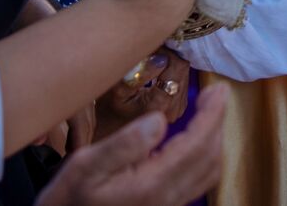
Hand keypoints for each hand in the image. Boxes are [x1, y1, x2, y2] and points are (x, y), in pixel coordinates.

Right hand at [36, 83, 226, 205]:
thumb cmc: (68, 199)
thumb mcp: (84, 167)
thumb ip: (124, 144)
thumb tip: (160, 119)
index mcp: (152, 185)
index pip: (197, 145)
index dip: (212, 114)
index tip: (217, 90)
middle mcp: (167, 199)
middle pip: (209, 157)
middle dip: (216, 122)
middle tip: (214, 94)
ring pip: (208, 171)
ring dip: (213, 139)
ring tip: (207, 112)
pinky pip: (198, 181)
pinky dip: (204, 156)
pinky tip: (191, 141)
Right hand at [96, 49, 191, 134]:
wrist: (111, 130)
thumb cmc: (110, 107)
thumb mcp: (117, 90)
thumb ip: (139, 75)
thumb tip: (161, 60)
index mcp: (161, 103)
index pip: (177, 66)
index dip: (164, 52)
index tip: (148, 51)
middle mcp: (174, 109)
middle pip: (182, 68)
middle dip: (167, 57)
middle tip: (147, 56)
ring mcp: (178, 110)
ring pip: (183, 73)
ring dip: (168, 65)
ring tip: (148, 66)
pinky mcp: (179, 107)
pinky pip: (181, 81)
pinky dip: (170, 74)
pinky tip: (154, 77)